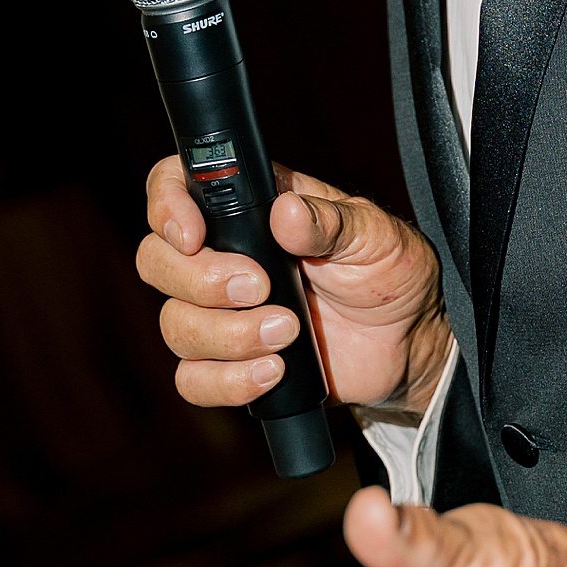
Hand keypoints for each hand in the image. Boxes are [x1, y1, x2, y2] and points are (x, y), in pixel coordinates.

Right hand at [136, 161, 453, 416]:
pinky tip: (274, 372)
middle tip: (260, 288)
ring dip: (227, 335)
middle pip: (157, 261)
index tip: (193, 236)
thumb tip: (286, 212)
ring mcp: (222, 312)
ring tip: (288, 332)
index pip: (176, 185)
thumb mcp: (375, 235)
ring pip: (175, 324)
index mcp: (251, 208)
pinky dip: (228, 381)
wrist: (409, 342)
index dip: (167, 206)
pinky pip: (193, 379)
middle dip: (200, 281)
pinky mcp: (231, 362)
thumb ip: (330, 222)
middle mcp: (225, 255)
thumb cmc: (391, 272)